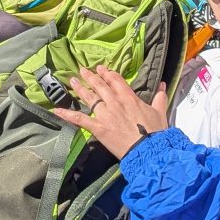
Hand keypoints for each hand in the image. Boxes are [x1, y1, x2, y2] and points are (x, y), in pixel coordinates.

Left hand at [53, 65, 167, 158]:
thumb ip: (160, 97)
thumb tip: (163, 84)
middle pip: (100, 86)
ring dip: (80, 88)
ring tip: (72, 80)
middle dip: (90, 76)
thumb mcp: (160, 111)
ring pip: (90, 98)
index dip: (107, 73)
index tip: (101, 68)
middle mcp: (115, 103)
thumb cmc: (155, 132)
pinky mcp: (98, 128)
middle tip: (82, 69)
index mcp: (129, 97)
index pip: (116, 80)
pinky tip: (56, 110)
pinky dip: (67, 114)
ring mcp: (105, 115)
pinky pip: (79, 119)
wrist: (148, 150)